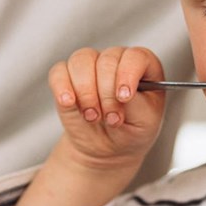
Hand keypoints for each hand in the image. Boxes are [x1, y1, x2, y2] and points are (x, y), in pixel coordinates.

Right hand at [48, 45, 165, 170]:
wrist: (109, 148)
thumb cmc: (133, 129)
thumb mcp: (146, 122)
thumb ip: (137, 103)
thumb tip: (122, 92)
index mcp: (142, 67)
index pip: (136, 56)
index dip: (128, 74)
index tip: (124, 97)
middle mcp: (116, 60)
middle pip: (107, 60)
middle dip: (107, 94)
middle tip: (112, 119)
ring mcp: (90, 66)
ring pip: (81, 61)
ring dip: (86, 93)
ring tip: (93, 117)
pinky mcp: (66, 77)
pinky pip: (59, 72)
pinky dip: (62, 88)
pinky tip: (69, 103)